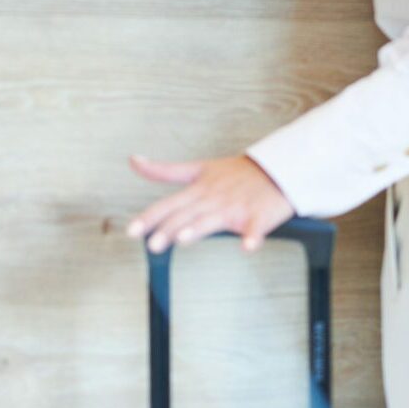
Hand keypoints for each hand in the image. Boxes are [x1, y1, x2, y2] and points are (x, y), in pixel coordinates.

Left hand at [125, 154, 295, 253]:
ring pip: (214, 219)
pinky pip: (256, 228)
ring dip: (199, 228)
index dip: (149, 217)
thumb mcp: (198, 167)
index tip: (131, 231)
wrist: (277, 168)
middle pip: (186, 215)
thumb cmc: (236, 173)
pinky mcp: (259, 215)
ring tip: (184, 238)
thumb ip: (164, 170)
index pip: (168, 205)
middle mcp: (213, 199)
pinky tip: (248, 246)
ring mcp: (236, 207)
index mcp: (198, 189)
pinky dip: (252, 237)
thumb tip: (133, 160)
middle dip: (168, 229)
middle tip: (152, 245)